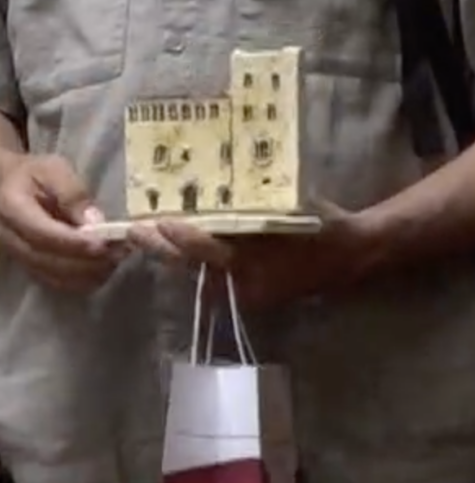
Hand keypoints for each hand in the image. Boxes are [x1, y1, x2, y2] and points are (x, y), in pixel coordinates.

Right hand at [0, 154, 124, 292]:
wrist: (9, 188)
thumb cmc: (34, 175)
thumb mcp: (54, 169)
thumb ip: (73, 193)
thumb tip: (94, 222)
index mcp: (11, 208)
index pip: (41, 233)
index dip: (72, 243)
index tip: (102, 244)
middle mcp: (10, 238)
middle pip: (47, 260)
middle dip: (86, 261)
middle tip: (118, 252)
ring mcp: (18, 257)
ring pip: (54, 277)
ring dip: (88, 273)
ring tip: (115, 259)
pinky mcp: (30, 268)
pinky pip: (58, 284)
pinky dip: (83, 281)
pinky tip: (103, 268)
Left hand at [127, 201, 368, 313]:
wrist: (351, 256)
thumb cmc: (321, 224)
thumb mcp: (289, 208)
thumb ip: (252, 205)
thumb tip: (211, 186)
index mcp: (256, 261)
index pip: (209, 250)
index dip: (182, 235)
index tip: (161, 221)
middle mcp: (246, 282)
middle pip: (193, 266)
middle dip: (160, 248)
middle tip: (131, 230)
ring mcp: (246, 294)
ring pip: (197, 274)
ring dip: (171, 256)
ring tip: (140, 236)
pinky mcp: (248, 297)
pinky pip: (212, 280)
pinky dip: (192, 264)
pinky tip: (169, 247)